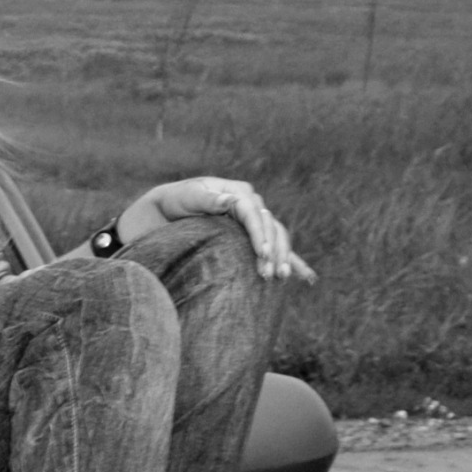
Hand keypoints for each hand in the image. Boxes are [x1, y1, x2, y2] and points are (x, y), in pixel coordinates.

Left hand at [133, 177, 316, 282]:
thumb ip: (207, 199)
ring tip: (283, 278)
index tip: (262, 253)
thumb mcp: (187, 197)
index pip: (255, 213)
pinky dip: (293, 262)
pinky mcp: (252, 237)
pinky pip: (276, 249)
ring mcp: (254, 222)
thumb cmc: (174, 202)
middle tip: (270, 275)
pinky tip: (306, 278)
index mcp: (238, 193)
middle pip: (270, 227)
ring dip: (282, 258)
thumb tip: (230, 202)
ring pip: (277, 238)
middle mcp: (251, 205)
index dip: (259, 233)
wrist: (165, 210)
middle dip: (272, 251)